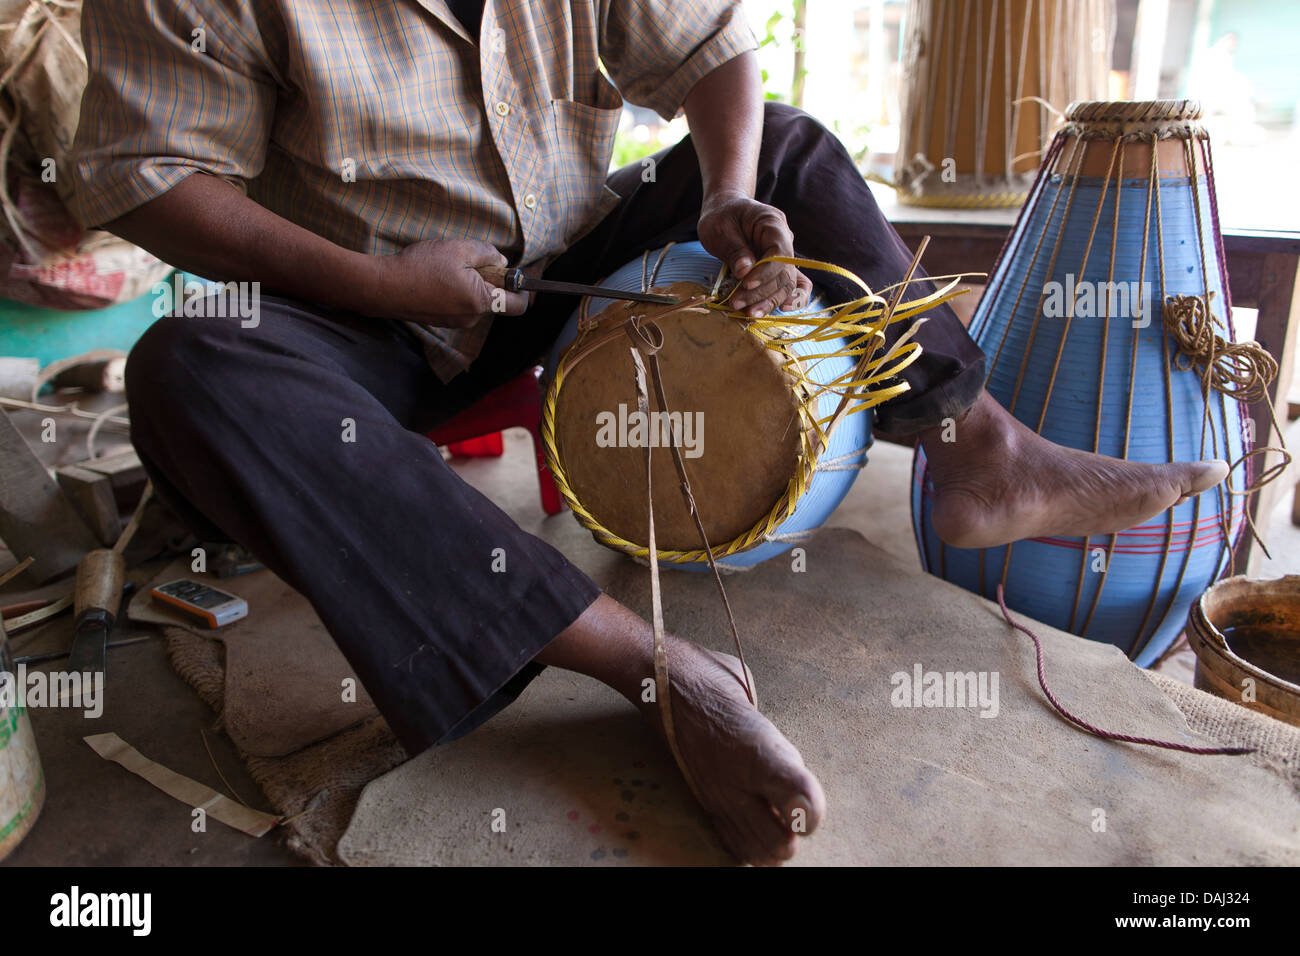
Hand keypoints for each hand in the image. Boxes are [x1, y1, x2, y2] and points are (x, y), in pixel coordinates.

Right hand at [365, 238, 528, 327]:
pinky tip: (436, 277)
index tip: (513, 273)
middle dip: (489, 279)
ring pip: (476, 300)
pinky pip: (459, 304)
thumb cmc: (420, 267)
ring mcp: (455, 322)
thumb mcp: (458, 249)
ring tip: (447, 267)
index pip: (518, 305)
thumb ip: (487, 253)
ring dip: (470, 282)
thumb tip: (502, 260)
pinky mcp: (441, 320)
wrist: (382, 287)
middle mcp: (471, 318)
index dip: (522, 288)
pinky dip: (455, 289)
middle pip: (495, 299)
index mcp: (480, 302)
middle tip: (468, 260)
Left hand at [697, 192, 812, 316]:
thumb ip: (734, 249)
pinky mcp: (777, 269)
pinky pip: (792, 285)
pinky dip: (790, 299)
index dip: (765, 272)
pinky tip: (783, 310)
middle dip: (762, 293)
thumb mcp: (720, 228)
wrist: (724, 213)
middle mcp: (784, 240)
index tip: (745, 283)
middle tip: (737, 303)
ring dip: (768, 301)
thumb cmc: (722, 217)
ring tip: (747, 313)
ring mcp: (783, 256)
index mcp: (773, 223)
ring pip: (786, 284)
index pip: (779, 252)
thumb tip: (745, 271)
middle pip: (784, 273)